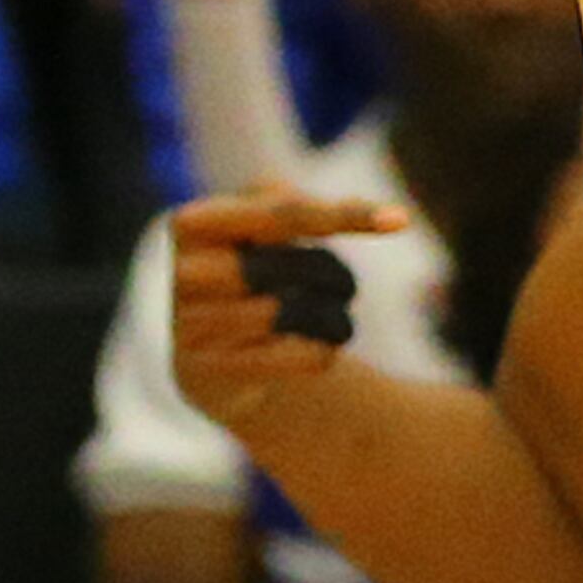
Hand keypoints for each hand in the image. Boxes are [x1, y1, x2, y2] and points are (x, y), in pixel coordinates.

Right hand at [166, 185, 408, 435]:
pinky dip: (322, 351)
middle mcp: (183, 273)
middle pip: (290, 265)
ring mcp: (190, 327)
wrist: (214, 359)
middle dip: (333, 274)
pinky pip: (292, 356)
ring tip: (329, 318)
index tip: (399, 220)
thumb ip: (296, 206)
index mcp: (193, 223)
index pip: (280, 214)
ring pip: (290, 313)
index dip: (342, 215)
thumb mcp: (265, 231)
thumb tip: (354, 209)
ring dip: (331, 317)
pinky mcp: (207, 375)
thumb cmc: (252, 278)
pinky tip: (320, 349)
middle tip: (342, 284)